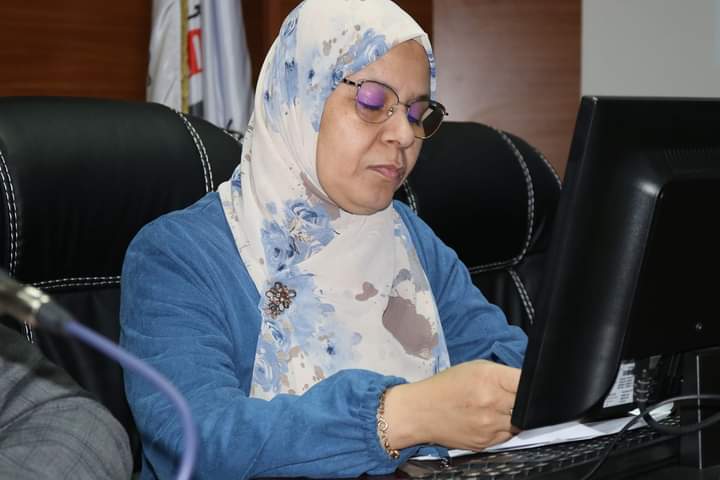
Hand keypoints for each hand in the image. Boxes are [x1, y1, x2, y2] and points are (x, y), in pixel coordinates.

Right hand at [382, 360, 520, 450]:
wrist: (421, 412)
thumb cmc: (446, 386)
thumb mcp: (475, 368)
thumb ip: (502, 375)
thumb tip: (526, 382)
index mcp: (489, 379)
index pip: (528, 383)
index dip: (533, 384)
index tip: (531, 385)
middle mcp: (492, 403)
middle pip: (528, 405)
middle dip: (523, 401)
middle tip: (512, 397)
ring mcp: (490, 426)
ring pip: (520, 423)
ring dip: (514, 415)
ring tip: (497, 408)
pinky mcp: (487, 443)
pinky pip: (508, 436)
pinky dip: (503, 428)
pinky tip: (488, 419)